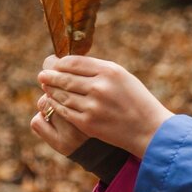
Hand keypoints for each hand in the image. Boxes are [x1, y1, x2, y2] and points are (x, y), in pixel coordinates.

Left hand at [38, 55, 173, 157]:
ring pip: (61, 95)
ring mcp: (91, 106)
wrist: (149, 128)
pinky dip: (55, 105)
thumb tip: (71, 65)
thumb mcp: (123, 77)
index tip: (53, 64)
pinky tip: (53, 102)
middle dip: (50, 76)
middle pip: (64, 78)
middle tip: (42, 75)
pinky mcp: (87, 122)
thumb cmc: (136, 100)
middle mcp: (99, 87)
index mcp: (109, 71)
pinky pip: (64, 111)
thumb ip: (99, 69)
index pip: (73, 62)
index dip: (59, 63)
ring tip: (46, 87)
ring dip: (51, 91)